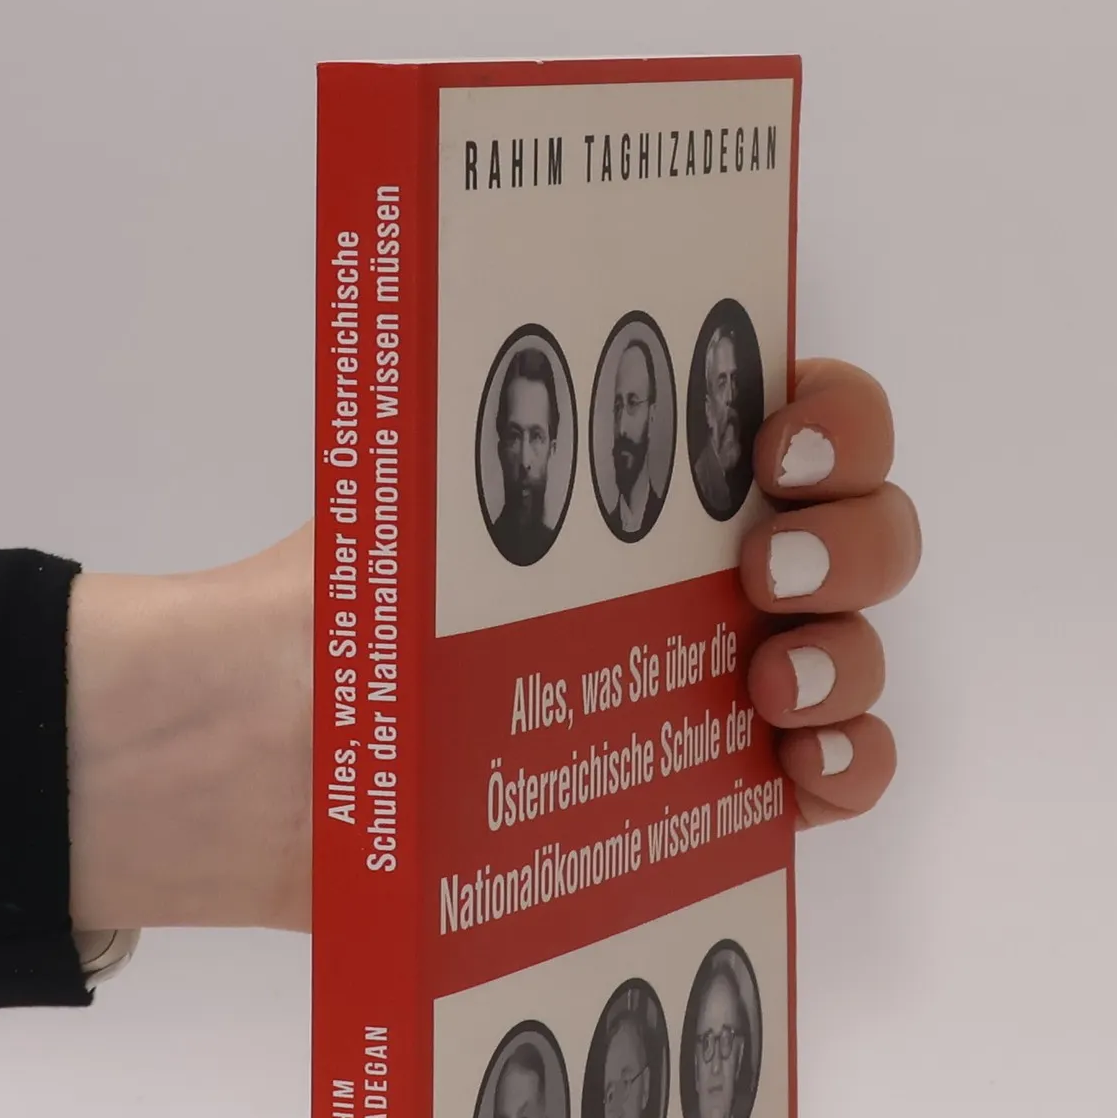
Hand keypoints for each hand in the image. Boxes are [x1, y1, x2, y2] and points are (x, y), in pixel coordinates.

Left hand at [66, 358, 917, 930]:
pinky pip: (837, 780)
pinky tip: (800, 767)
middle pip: (860, 530)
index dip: (834, 418)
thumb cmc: (316, 624)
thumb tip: (448, 315)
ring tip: (768, 686)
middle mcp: (697, 574)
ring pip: (856, 654)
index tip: (777, 447)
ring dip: (848, 659)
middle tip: (769, 568)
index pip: (797, 412)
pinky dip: (851, 768)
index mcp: (639, 481)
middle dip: (852, 537)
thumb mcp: (393, 500)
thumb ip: (468, 425)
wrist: (255, 780)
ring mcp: (714, 690)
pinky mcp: (710, 801)